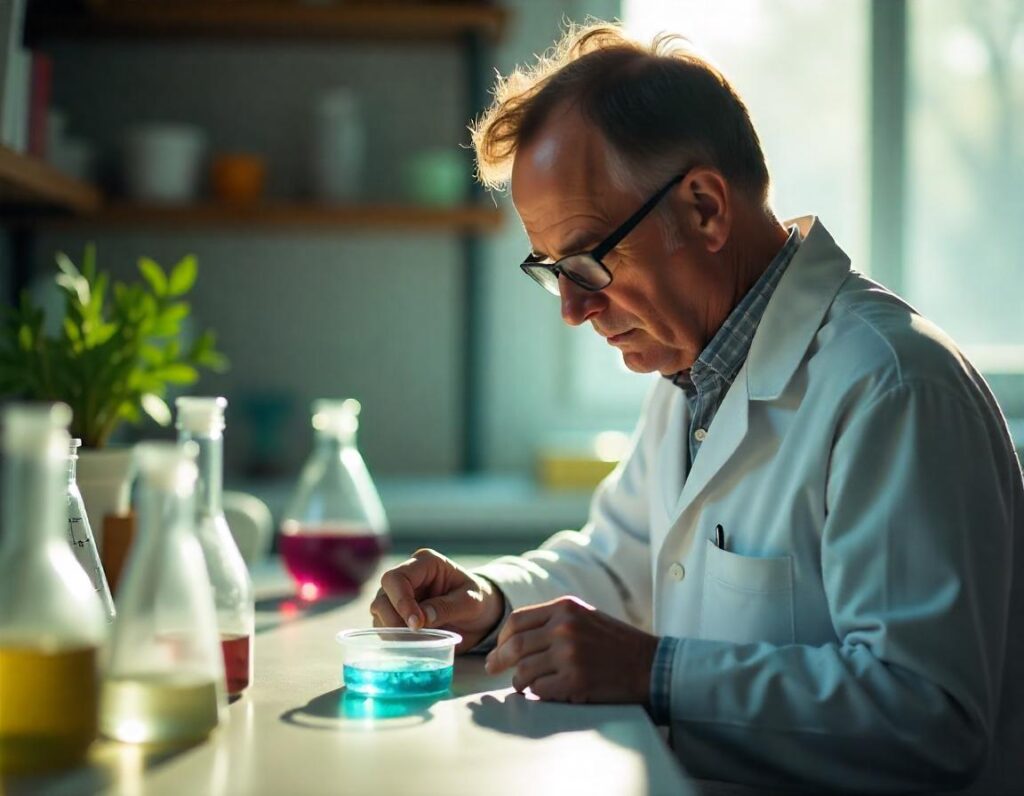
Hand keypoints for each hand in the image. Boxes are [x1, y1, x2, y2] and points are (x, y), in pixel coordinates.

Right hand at [370, 548, 504, 652]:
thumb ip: (448, 607)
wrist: (479, 614)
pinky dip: (393, 638)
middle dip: (393, 618)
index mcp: (425, 563)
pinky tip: (410, 646)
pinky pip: (384, 626)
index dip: (401, 601)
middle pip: (383, 594)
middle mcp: (407, 575)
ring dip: (391, 630)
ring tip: (414, 643)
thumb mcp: (471, 602)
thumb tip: (423, 619)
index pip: (398, 578)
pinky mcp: (396, 614)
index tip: (416, 625)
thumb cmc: (477, 600)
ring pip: (379, 611)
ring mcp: (399, 595)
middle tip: (413, 637)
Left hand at [483, 596, 658, 703]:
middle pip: (515, 646)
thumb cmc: (617, 644)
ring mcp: (569, 654)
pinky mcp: (575, 680)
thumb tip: (515, 639)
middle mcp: (564, 627)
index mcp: (565, 608)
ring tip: (523, 685)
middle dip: (498, 661)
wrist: (652, 665)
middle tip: (492, 669)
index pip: (517, 621)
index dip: (502, 639)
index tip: (498, 650)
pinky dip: (538, 694)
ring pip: (524, 671)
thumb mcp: (585, 617)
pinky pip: (540, 690)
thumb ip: (554, 621)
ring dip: (519, 682)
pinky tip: (545, 692)